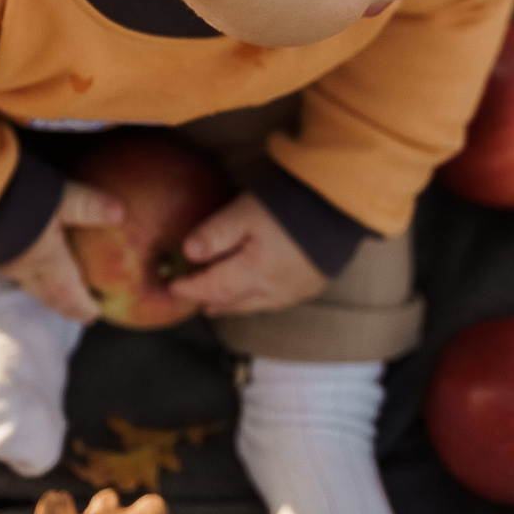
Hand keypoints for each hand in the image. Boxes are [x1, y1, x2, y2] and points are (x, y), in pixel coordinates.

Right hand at [0, 181, 125, 322]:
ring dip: (44, 291)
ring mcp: (1, 259)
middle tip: (77, 313)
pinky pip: (11, 268)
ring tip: (54, 289)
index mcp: (47, 262)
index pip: (69, 294)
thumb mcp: (61, 198)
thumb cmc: (17, 198)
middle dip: (64, 305)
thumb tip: (121, 212)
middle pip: (47, 296)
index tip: (94, 316)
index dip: (83, 307)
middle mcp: (24, 268)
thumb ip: (89, 205)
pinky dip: (26, 272)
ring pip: (27, 283)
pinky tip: (24, 260)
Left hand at [170, 194, 327, 316]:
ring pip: (254, 306)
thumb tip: (188, 252)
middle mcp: (274, 291)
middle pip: (233, 303)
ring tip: (216, 304)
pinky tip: (254, 293)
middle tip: (192, 299)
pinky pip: (275, 302)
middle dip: (209, 301)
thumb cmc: (290, 207)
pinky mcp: (311, 286)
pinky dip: (256, 300)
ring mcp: (295, 292)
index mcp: (254, 275)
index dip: (191, 289)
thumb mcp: (245, 212)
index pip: (213, 288)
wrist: (341, 207)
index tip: (173, 287)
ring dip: (232, 304)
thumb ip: (215, 233)